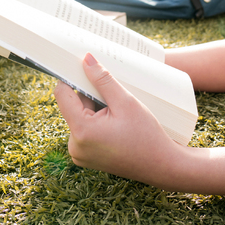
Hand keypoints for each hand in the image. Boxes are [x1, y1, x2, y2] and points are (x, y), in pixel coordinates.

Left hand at [53, 53, 183, 185]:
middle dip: (91, 96)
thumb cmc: (146, 134)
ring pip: (79, 117)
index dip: (72, 78)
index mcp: (81, 131)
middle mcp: (74, 146)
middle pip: (73, 106)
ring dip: (95, 109)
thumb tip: (86, 59)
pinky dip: (96, 122)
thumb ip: (102, 79)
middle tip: (114, 97)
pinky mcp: (86, 157)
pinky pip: (84, 130)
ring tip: (118, 114)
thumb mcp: (125, 101)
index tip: (85, 68)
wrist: (161, 165)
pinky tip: (116, 124)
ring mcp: (79, 154)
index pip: (62, 94)